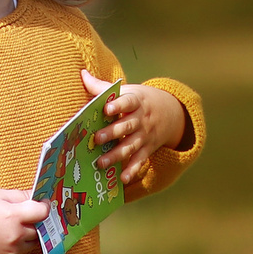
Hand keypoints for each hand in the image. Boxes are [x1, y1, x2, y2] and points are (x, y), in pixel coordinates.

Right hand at [0, 187, 49, 253]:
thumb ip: (21, 196)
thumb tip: (38, 197)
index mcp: (13, 216)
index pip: (42, 212)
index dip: (44, 206)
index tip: (42, 204)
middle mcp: (16, 235)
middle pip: (40, 227)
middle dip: (36, 220)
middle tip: (28, 214)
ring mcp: (14, 249)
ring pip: (34, 240)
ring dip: (30, 233)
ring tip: (17, 226)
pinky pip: (25, 250)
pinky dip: (22, 243)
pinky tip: (10, 236)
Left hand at [84, 69, 185, 185]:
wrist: (170, 112)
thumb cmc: (138, 100)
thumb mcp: (126, 91)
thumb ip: (102, 87)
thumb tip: (82, 74)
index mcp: (135, 102)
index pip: (127, 102)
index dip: (117, 105)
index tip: (106, 109)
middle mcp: (141, 120)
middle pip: (127, 126)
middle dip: (112, 133)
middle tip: (96, 139)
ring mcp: (145, 136)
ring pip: (130, 146)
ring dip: (116, 155)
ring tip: (101, 163)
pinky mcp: (147, 149)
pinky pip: (140, 161)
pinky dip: (132, 170)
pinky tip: (123, 179)